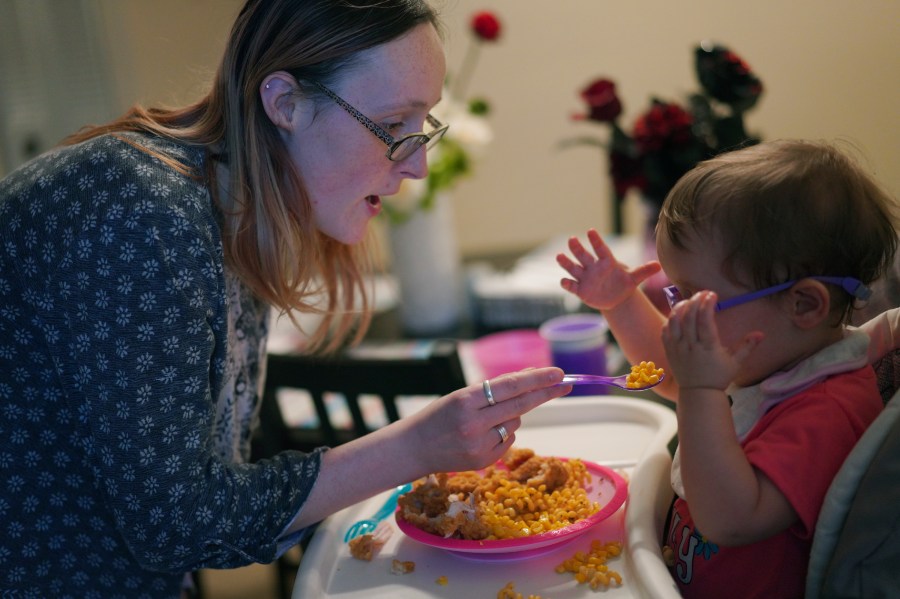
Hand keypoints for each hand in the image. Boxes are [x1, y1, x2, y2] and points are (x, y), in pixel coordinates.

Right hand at [406, 367, 567, 473]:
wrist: (413, 448)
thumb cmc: (438, 416)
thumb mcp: (460, 396)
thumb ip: (494, 388)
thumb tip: (531, 377)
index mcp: (464, 401)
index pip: (509, 387)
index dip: (536, 379)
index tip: (558, 373)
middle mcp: (473, 424)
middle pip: (520, 405)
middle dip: (545, 393)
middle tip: (566, 383)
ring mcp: (480, 445)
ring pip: (515, 422)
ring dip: (511, 415)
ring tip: (483, 420)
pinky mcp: (484, 461)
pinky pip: (508, 439)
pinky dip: (503, 433)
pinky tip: (480, 436)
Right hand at [557, 228, 661, 311]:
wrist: (615, 298)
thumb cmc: (624, 284)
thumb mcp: (634, 279)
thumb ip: (644, 271)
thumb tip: (659, 265)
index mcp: (606, 262)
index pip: (601, 249)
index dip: (596, 241)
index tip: (591, 231)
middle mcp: (593, 267)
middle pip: (583, 255)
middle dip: (577, 248)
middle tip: (572, 239)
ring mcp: (585, 277)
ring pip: (573, 267)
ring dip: (566, 262)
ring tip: (559, 255)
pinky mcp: (580, 289)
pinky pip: (572, 285)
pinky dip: (567, 283)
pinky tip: (564, 281)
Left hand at [661, 291, 761, 390]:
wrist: (698, 394)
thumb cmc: (719, 377)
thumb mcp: (736, 363)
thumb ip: (747, 346)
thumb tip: (761, 334)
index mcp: (708, 348)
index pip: (705, 321)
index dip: (707, 305)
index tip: (712, 294)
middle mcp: (691, 346)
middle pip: (689, 317)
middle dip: (695, 301)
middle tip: (702, 293)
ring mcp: (677, 348)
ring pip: (675, 322)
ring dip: (680, 307)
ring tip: (689, 300)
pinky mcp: (669, 351)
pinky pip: (666, 331)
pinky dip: (671, 319)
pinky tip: (678, 313)